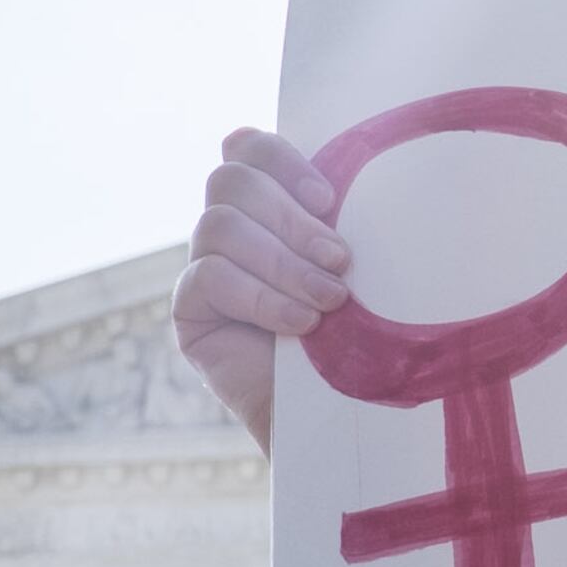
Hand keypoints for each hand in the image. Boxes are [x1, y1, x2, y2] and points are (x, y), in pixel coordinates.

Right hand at [174, 129, 352, 451]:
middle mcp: (231, 230)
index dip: (282, 160)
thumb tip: (375, 169)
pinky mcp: (190, 312)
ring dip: (283, 262)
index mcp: (270, 205)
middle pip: (229, 179)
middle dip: (290, 219)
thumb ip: (347, 221)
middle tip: (340, 261)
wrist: (348, 418)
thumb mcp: (365, 269)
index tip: (330, 200)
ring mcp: (205, 268)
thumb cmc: (368, 338)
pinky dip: (262, 297)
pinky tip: (302, 326)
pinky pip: (208, 277)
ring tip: (329, 301)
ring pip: (219, 225)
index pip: (247, 148)